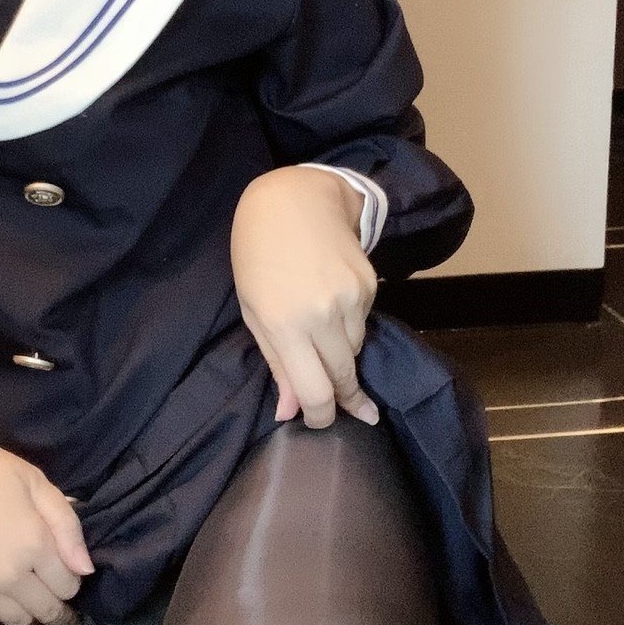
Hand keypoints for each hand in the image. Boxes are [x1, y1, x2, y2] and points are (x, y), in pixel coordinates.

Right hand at [0, 427, 93, 624]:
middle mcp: (11, 574)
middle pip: (50, 605)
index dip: (70, 573)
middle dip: (59, 601)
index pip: (70, 579)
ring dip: (34, 615)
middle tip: (59, 594)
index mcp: (34, 542)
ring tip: (35, 604)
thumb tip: (86, 569)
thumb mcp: (31, 478)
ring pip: (23, 621)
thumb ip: (65, 522)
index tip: (63, 564)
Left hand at [230, 166, 379, 428]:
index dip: (322, 417)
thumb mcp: (254, 311)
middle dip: (347, 400)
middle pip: (344, 378)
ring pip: (356, 350)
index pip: (316, 392)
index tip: (324, 424)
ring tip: (323, 332)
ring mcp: (351, 298)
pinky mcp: (369, 284)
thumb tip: (290, 413)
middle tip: (358, 414)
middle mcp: (322, 315)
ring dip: (343, 355)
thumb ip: (277, 364)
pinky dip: (350, 324)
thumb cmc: (257, 257)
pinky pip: (364, 322)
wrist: (292, 200)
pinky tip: (332, 301)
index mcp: (285, 325)